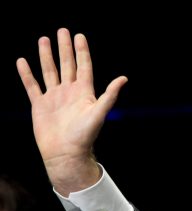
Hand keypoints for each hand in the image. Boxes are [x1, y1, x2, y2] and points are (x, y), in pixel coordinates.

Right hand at [16, 28, 126, 195]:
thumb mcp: (99, 113)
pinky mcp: (40, 105)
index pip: (84, 66)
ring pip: (50, 71)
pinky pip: (32, 86)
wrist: (66, 153)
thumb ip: (110, 95)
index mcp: (84, 93)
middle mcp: (69, 92)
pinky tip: (23, 61)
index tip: (79, 35)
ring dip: (46, 56)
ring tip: (43, 39)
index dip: (82, 51)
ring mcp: (54, 97)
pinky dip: (27, 74)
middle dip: (64, 48)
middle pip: (67, 65)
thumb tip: (124, 79)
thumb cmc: (85, 135)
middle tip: (62, 31)